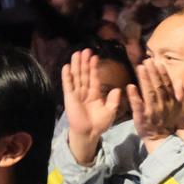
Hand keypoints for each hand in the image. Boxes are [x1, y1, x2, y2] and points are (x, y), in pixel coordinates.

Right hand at [61, 49, 124, 163]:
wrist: (89, 133)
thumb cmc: (99, 124)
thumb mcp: (110, 111)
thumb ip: (113, 100)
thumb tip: (117, 89)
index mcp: (95, 94)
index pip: (94, 77)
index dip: (94, 67)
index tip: (95, 56)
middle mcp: (85, 91)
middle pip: (84, 74)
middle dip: (85, 62)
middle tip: (85, 50)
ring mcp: (76, 94)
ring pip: (76, 76)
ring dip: (76, 65)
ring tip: (76, 54)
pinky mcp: (69, 97)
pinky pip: (68, 85)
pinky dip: (67, 76)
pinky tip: (66, 66)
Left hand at [128, 58, 183, 148]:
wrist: (159, 138)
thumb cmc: (166, 120)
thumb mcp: (177, 108)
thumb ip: (179, 94)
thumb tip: (179, 80)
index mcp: (171, 102)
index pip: (167, 85)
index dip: (162, 73)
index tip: (157, 62)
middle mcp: (163, 105)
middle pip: (157, 86)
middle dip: (152, 72)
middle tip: (146, 61)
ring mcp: (152, 111)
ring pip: (149, 93)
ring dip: (144, 79)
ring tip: (140, 67)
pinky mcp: (141, 117)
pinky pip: (138, 105)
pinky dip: (134, 96)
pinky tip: (130, 86)